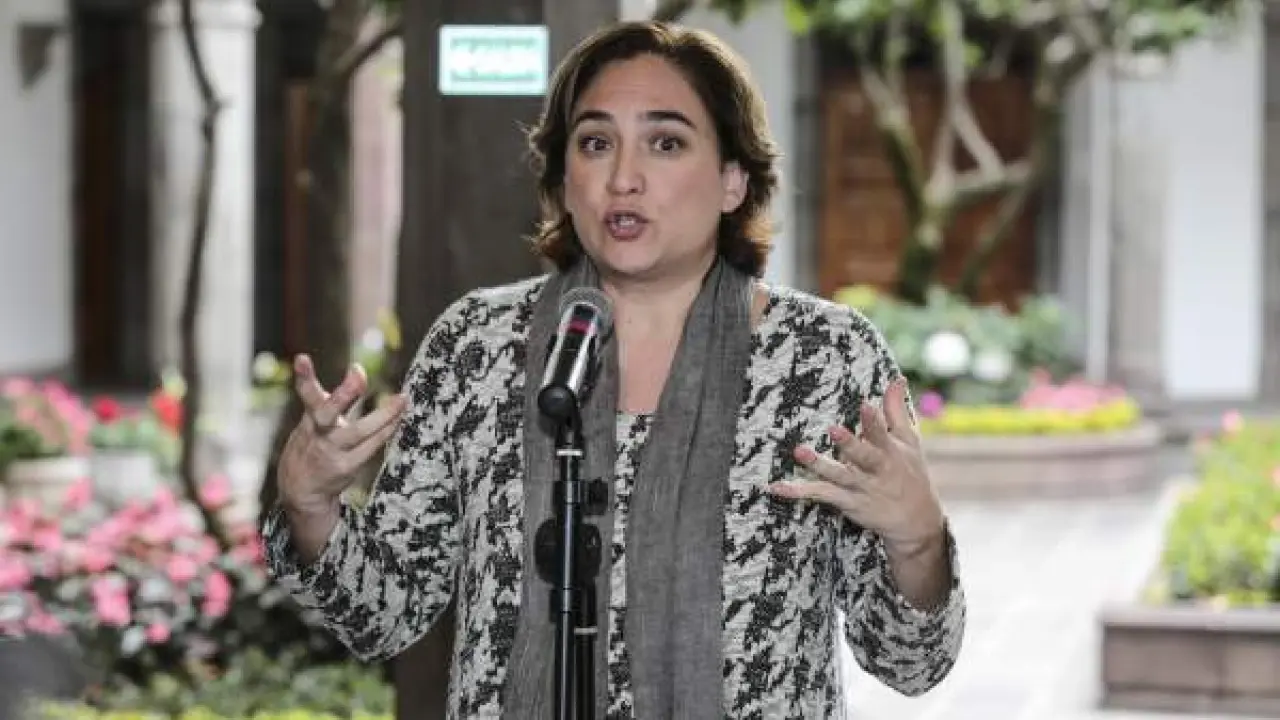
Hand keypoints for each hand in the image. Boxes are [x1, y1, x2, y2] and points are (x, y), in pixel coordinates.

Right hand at [277, 354, 407, 516]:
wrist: (300, 490)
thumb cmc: (311, 446)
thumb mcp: (312, 421)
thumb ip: (333, 399)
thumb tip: (359, 372)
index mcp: (308, 418)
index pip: (304, 394)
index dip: (304, 376)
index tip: (302, 358)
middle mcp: (318, 433)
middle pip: (326, 412)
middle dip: (341, 393)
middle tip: (357, 373)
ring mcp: (332, 451)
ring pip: (358, 432)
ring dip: (382, 415)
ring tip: (402, 399)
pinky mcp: (346, 467)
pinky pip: (370, 447)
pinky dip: (385, 432)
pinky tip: (399, 420)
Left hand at [769, 377, 943, 554]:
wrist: (916, 520)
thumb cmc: (910, 472)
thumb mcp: (909, 441)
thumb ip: (896, 410)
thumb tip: (898, 378)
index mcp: (891, 452)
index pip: (882, 434)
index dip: (874, 421)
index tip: (864, 404)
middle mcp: (876, 470)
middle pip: (863, 456)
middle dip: (850, 444)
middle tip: (833, 429)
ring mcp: (861, 488)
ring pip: (839, 476)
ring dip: (819, 465)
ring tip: (799, 452)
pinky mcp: (847, 502)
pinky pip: (821, 495)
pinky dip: (799, 492)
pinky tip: (778, 487)